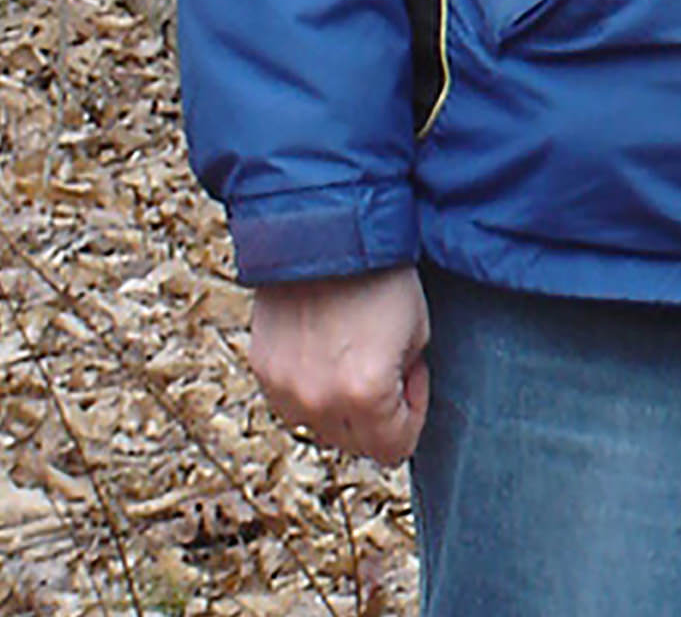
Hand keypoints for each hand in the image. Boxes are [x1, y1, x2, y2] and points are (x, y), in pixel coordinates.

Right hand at [247, 267, 430, 464]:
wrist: (327, 231)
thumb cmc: (382, 275)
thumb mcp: (418, 331)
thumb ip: (405, 381)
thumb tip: (393, 405)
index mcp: (366, 392)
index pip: (393, 448)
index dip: (413, 415)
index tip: (414, 378)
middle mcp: (318, 401)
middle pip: (356, 445)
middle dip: (379, 415)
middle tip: (389, 365)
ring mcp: (284, 389)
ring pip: (320, 428)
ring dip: (343, 407)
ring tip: (356, 356)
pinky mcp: (262, 371)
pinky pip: (292, 404)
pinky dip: (312, 390)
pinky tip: (327, 351)